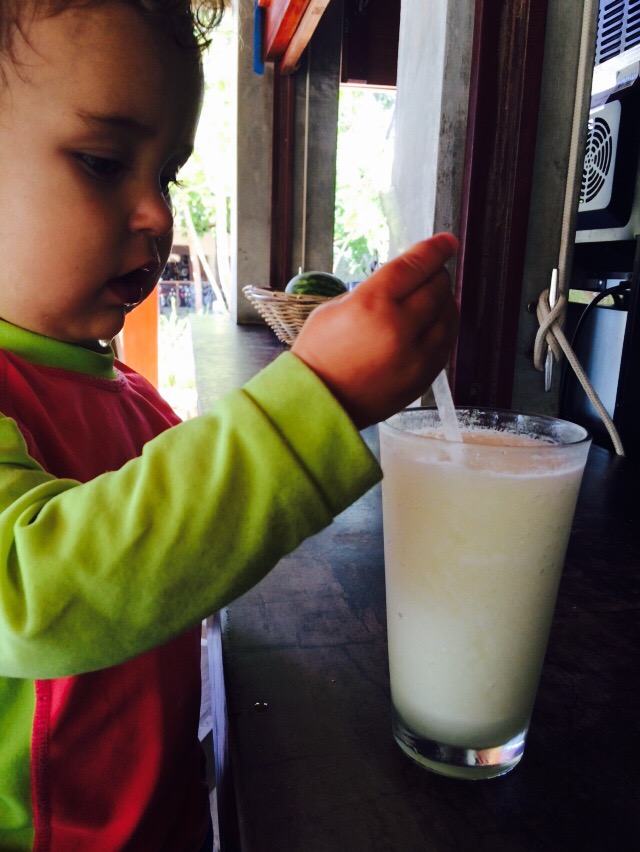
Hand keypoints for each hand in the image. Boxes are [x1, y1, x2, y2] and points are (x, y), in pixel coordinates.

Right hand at [292, 233, 459, 428]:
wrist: (320, 401)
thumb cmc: (321, 354)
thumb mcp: (335, 308)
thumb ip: (373, 290)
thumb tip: (405, 279)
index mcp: (371, 304)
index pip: (415, 266)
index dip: (435, 249)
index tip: (447, 242)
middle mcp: (398, 328)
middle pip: (437, 288)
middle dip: (437, 275)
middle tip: (431, 272)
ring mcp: (415, 356)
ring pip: (449, 315)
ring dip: (444, 301)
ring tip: (432, 298)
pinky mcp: (423, 377)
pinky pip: (446, 344)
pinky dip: (443, 328)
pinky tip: (433, 325)